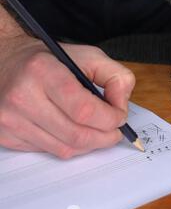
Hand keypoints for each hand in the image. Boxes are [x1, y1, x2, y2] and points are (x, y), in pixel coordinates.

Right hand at [0, 35, 135, 158]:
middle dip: (105, 136)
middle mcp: (22, 97)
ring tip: (97, 131)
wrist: (4, 61)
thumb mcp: (89, 56)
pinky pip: (50, 151)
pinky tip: (73, 131)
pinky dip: (70, 146)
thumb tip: (122, 106)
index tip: (119, 116)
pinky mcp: (6, 135)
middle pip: (77, 135)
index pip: (84, 110)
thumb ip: (116, 77)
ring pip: (66, 149)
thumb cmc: (49, 60)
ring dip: (90, 144)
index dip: (110, 119)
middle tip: (114, 130)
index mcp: (42, 71)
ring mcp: (11, 119)